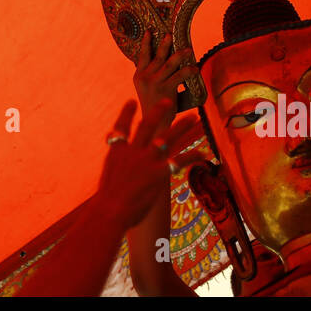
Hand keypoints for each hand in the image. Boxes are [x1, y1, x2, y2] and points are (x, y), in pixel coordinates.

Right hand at [95, 100, 201, 229]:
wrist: (110, 210)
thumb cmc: (106, 202)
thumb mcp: (108, 180)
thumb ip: (117, 172)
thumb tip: (119, 176)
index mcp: (117, 152)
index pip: (121, 127)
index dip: (126, 113)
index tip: (131, 102)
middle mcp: (133, 151)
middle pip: (147, 126)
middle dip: (158, 112)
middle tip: (168, 101)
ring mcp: (147, 161)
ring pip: (167, 138)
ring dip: (182, 126)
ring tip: (193, 117)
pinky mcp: (159, 173)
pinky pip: (180, 161)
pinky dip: (193, 156)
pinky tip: (204, 153)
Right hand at [132, 30, 196, 125]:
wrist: (155, 125)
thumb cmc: (154, 107)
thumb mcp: (146, 89)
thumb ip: (151, 76)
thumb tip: (162, 62)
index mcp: (138, 76)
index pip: (142, 55)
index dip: (146, 43)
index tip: (149, 31)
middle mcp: (145, 77)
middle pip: (157, 56)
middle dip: (165, 44)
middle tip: (170, 34)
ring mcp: (154, 82)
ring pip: (170, 63)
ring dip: (180, 55)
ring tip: (188, 49)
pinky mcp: (166, 88)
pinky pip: (180, 75)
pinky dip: (188, 70)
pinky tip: (194, 67)